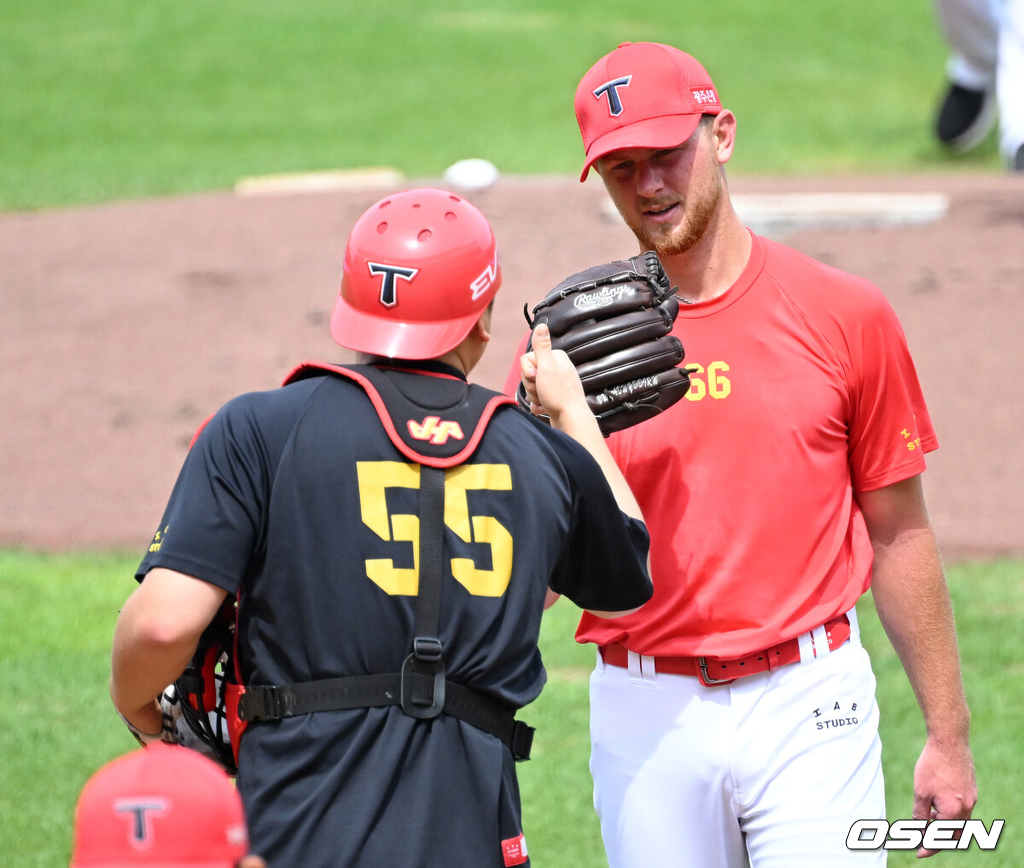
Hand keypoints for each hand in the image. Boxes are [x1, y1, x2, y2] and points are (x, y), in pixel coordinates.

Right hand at [519, 322, 588, 425]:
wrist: (570, 419)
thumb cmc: (558, 394)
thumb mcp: (546, 367)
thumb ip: (542, 346)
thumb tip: (541, 324)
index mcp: (555, 357)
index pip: (527, 359)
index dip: (527, 371)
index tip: (537, 377)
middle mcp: (557, 368)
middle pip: (528, 372)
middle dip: (531, 385)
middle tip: (542, 390)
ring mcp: (556, 383)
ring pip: (532, 386)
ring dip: (534, 395)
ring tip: (545, 400)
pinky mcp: (554, 397)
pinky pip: (537, 398)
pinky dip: (538, 404)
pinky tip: (545, 408)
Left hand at [912, 736, 976, 857]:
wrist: (950, 741)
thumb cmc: (933, 765)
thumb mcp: (921, 791)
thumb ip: (920, 813)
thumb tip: (919, 830)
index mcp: (954, 811)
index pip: (942, 838)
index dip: (929, 847)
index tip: (919, 853)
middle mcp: (967, 807)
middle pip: (954, 833)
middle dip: (939, 839)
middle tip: (924, 841)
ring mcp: (971, 798)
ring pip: (960, 821)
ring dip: (945, 825)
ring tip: (928, 820)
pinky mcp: (971, 788)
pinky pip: (962, 809)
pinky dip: (951, 813)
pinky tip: (938, 805)